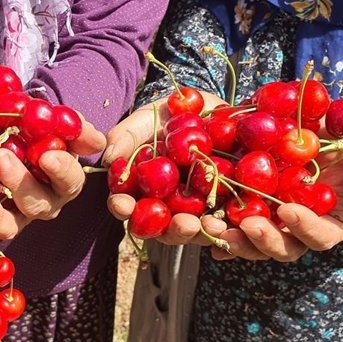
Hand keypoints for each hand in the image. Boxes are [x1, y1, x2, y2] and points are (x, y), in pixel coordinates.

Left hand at [0, 117, 104, 239]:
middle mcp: (42, 202)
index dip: (62, 170)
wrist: (3, 133)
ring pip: (11, 225)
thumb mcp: (51, 118)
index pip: (70, 179)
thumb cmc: (33, 127)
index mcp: (63, 179)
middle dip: (20, 182)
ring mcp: (15, 216)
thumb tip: (97, 142)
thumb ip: (73, 125)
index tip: (47, 156)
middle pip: (37, 203)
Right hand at [103, 93, 226, 247]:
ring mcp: (195, 208)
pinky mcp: (224, 205)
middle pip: (164, 228)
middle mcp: (166, 205)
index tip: (123, 206)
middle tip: (184, 224)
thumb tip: (108, 159)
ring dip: (206, 232)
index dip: (123, 207)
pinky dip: (232, 228)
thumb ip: (125, 136)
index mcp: (141, 189)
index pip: (127, 204)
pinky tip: (235, 223)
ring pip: (197, 229)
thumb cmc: (171, 114)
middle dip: (173, 230)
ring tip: (215, 226)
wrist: (213, 109)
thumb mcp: (146, 119)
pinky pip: (228, 222)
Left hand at [205, 126, 342, 261]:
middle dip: (263, 241)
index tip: (289, 210)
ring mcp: (268, 222)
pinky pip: (226, 225)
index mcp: (330, 222)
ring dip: (230, 238)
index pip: (321, 236)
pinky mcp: (242, 209)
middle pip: (281, 248)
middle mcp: (296, 230)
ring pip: (249, 242)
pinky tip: (196, 224)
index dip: (306, 228)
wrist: (317, 132)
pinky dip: (212, 228)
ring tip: (210, 224)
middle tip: (246, 224)